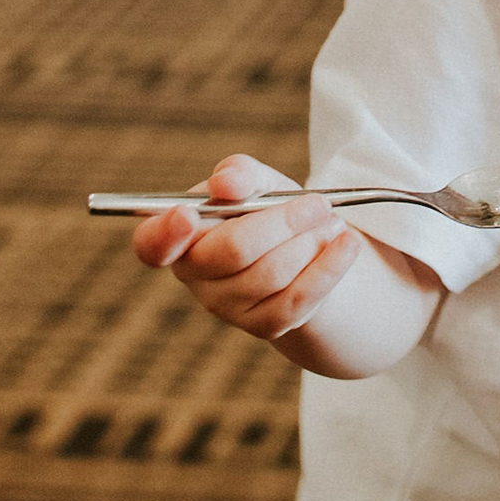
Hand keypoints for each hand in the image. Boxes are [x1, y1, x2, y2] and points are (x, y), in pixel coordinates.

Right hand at [132, 153, 361, 342]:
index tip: (187, 214)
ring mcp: (227, 307)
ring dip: (310, 241)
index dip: (164, 234)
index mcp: (179, 237)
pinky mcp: (264, 326)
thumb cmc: (270, 211)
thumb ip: (240, 174)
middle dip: (282, 222)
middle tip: (319, 203)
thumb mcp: (258, 183)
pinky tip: (348, 245)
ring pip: (271, 273)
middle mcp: (195, 276)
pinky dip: (329, 268)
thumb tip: (227, 184)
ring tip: (333, 220)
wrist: (307, 253)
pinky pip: (298, 299)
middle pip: (232, 251)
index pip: (151, 245)